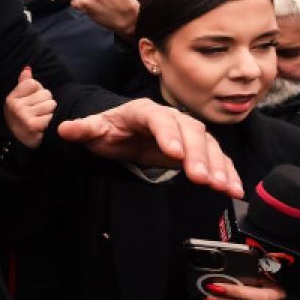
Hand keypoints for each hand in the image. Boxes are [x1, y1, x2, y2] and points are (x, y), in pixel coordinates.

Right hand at [4, 66, 56, 148]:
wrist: (24, 142)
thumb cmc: (25, 118)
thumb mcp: (21, 100)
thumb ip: (25, 83)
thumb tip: (27, 68)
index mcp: (12, 97)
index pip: (33, 83)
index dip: (37, 92)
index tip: (32, 103)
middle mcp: (14, 106)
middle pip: (44, 93)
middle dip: (45, 102)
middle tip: (38, 113)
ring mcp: (22, 115)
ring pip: (50, 104)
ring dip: (49, 112)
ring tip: (41, 119)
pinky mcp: (32, 125)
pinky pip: (51, 115)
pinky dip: (50, 121)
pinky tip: (43, 127)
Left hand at [57, 98, 243, 197]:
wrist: (123, 132)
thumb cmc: (109, 130)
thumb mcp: (94, 130)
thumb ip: (83, 130)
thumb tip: (65, 129)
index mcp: (144, 111)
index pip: (159, 119)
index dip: (168, 134)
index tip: (173, 153)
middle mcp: (170, 118)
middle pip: (189, 131)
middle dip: (197, 155)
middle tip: (201, 178)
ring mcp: (186, 132)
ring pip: (207, 145)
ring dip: (217, 165)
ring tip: (222, 187)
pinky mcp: (197, 148)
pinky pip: (216, 157)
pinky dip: (227, 171)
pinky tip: (234, 188)